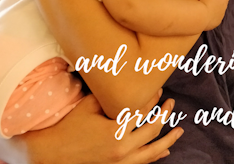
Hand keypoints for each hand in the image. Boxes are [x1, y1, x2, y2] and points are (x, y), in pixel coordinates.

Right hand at [22, 92, 182, 163]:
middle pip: (152, 129)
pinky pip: (143, 163)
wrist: (54, 154)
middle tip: (172, 103)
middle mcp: (122, 148)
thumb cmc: (70, 126)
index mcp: (115, 129)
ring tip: (179, 130)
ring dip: (168, 139)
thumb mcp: (88, 105)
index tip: (160, 89)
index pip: (141, 110)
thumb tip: (120, 78)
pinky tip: (165, 151)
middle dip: (165, 114)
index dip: (152, 98)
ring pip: (152, 151)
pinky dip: (156, 157)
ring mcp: (121, 162)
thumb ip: (106, 94)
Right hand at [199, 0, 233, 30]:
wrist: (201, 17)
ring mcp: (219, 17)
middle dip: (224, 1)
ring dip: (218, 10)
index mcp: (222, 0)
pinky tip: (208, 17)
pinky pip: (215, 19)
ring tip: (214, 9)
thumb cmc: (206, 3)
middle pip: (225, 4)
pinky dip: (213, 17)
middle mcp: (222, 9)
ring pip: (220, 12)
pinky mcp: (214, 23)